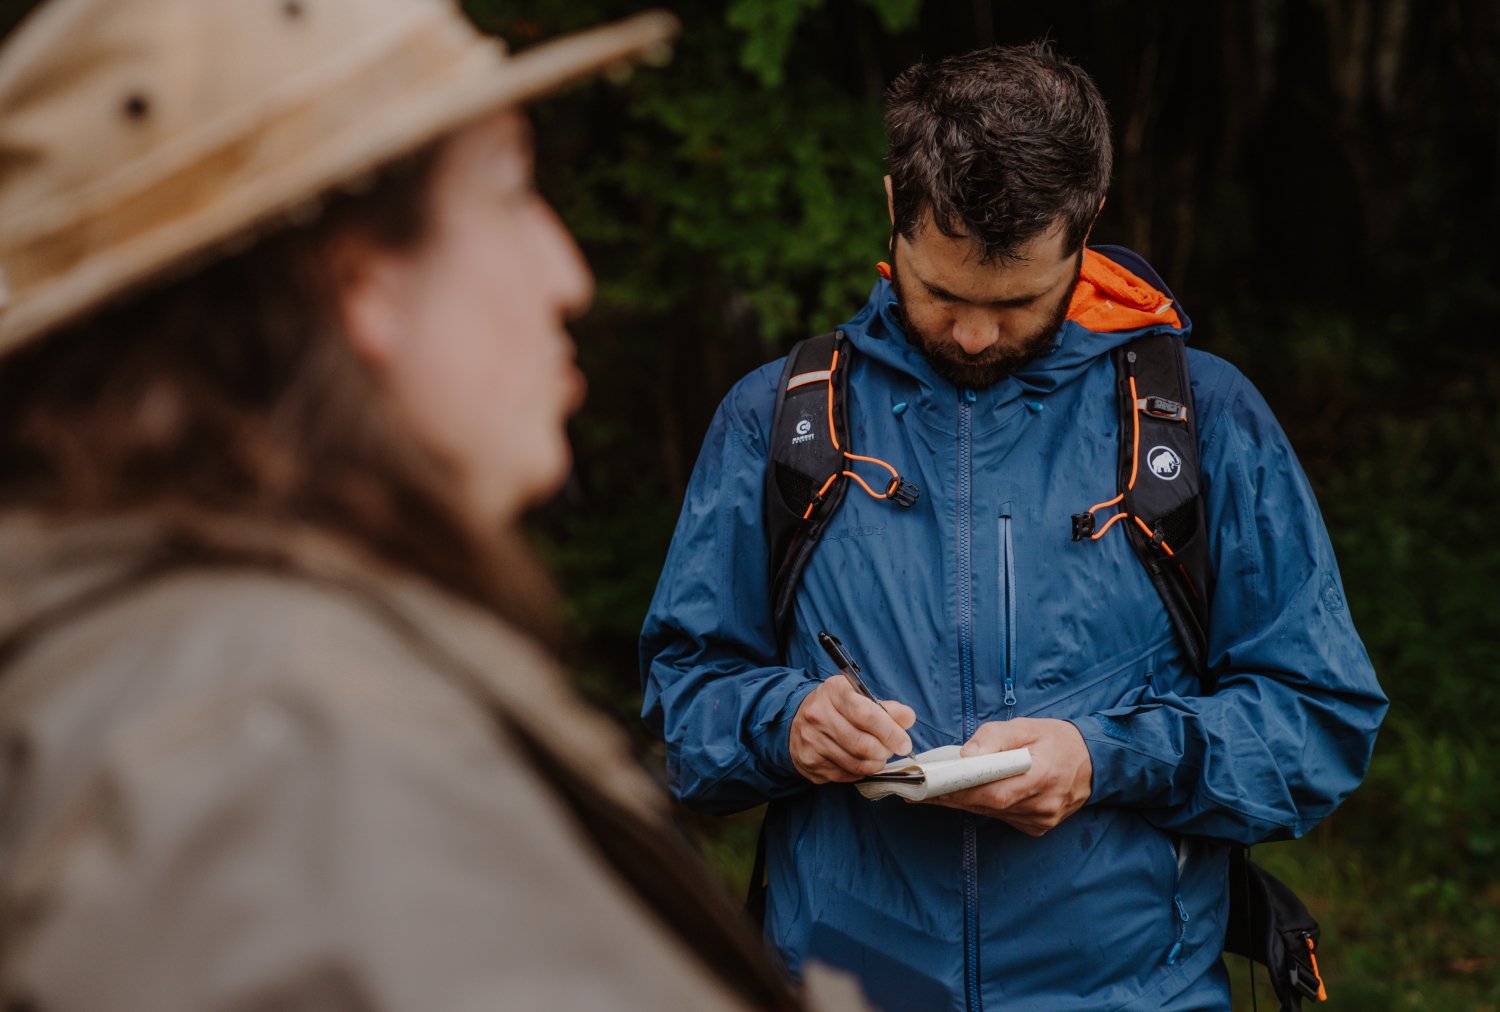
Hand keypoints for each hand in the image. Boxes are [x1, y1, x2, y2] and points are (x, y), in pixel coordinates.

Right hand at [789, 675, 915, 783]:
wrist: (795, 719)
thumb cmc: (834, 707)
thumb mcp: (857, 696)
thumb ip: (885, 707)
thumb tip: (908, 718)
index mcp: (833, 692)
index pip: (866, 714)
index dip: (891, 731)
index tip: (904, 743)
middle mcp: (818, 716)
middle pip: (863, 744)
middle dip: (885, 751)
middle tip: (892, 750)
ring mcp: (812, 741)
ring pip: (856, 764)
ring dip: (875, 764)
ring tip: (879, 756)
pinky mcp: (810, 763)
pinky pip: (846, 776)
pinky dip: (861, 772)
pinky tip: (861, 761)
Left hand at [922, 718, 1092, 835]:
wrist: (1092, 761)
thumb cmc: (1055, 740)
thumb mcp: (1027, 726)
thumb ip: (995, 737)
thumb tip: (965, 755)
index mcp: (1043, 774)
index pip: (995, 790)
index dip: (961, 791)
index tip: (931, 788)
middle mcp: (1044, 803)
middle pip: (989, 805)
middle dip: (953, 797)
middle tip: (920, 792)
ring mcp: (1043, 819)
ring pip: (994, 813)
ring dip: (965, 803)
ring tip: (936, 792)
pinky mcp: (1039, 827)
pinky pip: (1004, 818)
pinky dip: (986, 807)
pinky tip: (969, 797)